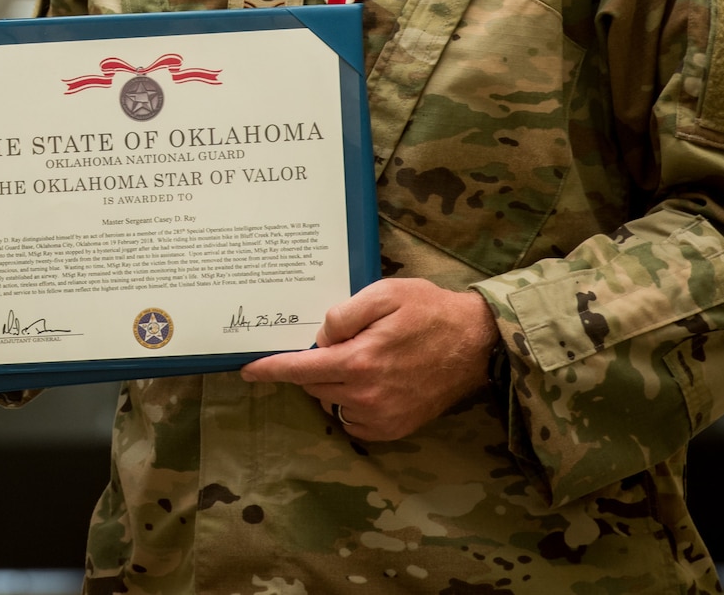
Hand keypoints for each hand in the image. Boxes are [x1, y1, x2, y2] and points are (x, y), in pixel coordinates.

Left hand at [239, 278, 497, 439]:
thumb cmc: (429, 311)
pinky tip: (371, 382)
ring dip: (332, 384)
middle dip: (312, 366)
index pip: (299, 370)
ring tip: (361, 359)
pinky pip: (353, 420)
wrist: (476, 344)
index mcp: (359, 362)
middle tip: (338, 344)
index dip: (270, 370)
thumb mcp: (384, 294)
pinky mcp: (395, 429)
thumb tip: (319, 338)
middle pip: (313, 385)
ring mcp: (382, 417)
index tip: (247, 371)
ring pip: (332, 402)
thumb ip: (343, 313)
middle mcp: (366, 397)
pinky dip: (351, 403)